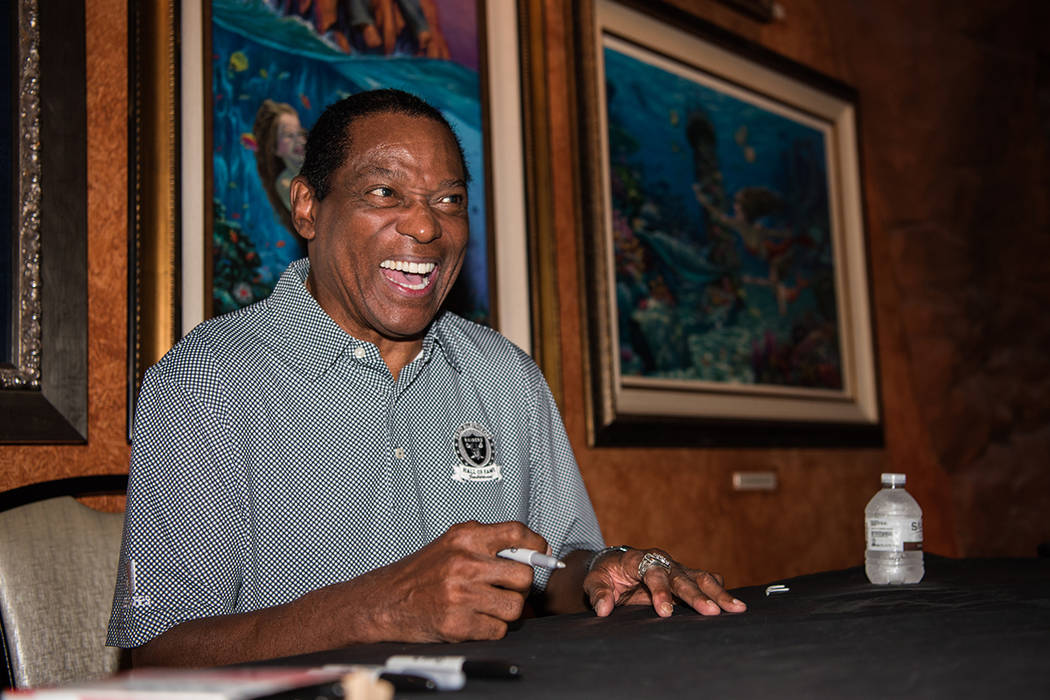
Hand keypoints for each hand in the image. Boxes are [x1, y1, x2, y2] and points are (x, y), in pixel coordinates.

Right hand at [353, 520, 547, 642]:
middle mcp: (464, 564)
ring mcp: (460, 595)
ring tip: (487, 605)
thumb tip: (532, 553)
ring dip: (506, 611)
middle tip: (507, 588)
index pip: (516, 533)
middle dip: (521, 587)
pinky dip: (491, 628)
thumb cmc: (422, 573)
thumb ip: (488, 544)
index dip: (535, 545)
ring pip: (515, 608)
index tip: (540, 553)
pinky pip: (498, 630)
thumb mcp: (452, 545)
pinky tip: (474, 619)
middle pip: (524, 577)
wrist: (385, 600)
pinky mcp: (456, 623)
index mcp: (465, 538)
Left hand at [584, 547, 746, 617]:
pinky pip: (706, 580)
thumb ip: (598, 593)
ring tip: (738, 609)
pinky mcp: (686, 577)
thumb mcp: (594, 580)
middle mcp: (662, 561)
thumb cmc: (606, 573)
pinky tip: (734, 604)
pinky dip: (720, 591)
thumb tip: (602, 609)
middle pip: (682, 577)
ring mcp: (677, 568)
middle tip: (711, 612)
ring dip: (719, 593)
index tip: (664, 612)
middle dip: (697, 595)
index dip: (660, 592)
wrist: (616, 565)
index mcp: (639, 559)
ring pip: (701, 578)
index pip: (653, 574)